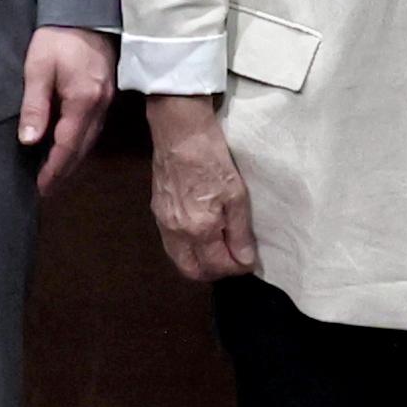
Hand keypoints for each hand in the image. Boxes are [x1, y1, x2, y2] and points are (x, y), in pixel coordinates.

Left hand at [21, 26, 116, 192]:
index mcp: (83, 101)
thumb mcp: (38, 69)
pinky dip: (81, 142)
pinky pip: (94, 127)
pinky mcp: (107, 92)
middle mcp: (100, 105)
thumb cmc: (56, 38)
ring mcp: (107, 99)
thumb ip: (34, 106)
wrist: (85, 10)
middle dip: (64, 170)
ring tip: (55, 173)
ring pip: (91, 139)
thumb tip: (28, 141)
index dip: (54, 169)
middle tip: (46, 188)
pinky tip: (69, 146)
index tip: (41, 187)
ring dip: (73, 159)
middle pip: (83, 148)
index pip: (68, 145)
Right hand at [144, 93, 259, 282]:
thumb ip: (239, 232)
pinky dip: (187, 250)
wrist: (180, 132)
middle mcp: (177, 233)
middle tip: (233, 263)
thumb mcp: (236, 194)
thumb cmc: (212, 158)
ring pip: (179, 260)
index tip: (249, 263)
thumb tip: (245, 260)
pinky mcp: (157, 212)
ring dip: (199, 264)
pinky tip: (201, 238)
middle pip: (193, 272)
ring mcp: (163, 223)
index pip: (218, 266)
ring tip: (219, 252)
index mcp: (199, 229)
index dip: (237, 269)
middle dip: (214, 273)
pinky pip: (171, 244)